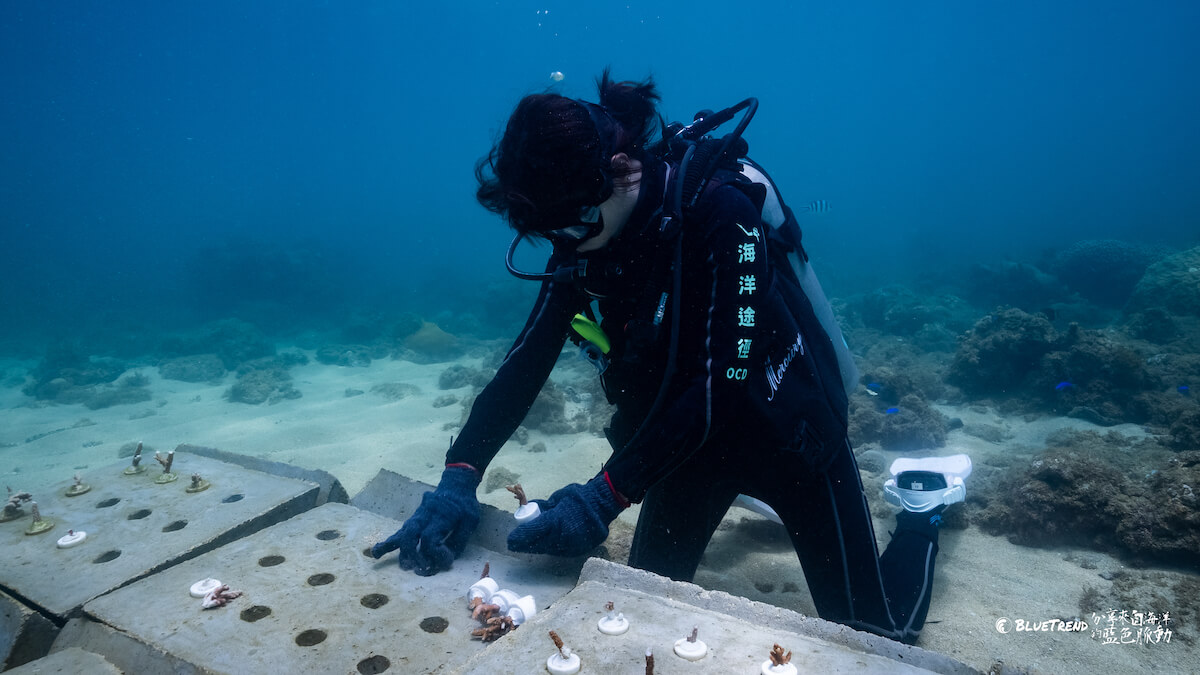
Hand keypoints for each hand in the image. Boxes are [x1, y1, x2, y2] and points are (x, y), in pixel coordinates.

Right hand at [371, 465, 479, 575]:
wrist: (455, 485)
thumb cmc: (465, 504)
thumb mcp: (470, 520)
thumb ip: (459, 540)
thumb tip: (447, 560)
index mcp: (440, 517)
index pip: (430, 538)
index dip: (436, 554)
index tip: (447, 562)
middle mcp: (424, 517)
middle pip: (410, 537)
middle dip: (413, 555)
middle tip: (422, 569)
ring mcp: (415, 519)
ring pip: (401, 534)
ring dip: (397, 551)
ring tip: (393, 564)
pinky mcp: (412, 521)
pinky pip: (398, 533)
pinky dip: (387, 543)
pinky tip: (376, 553)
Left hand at [507, 473, 625, 556]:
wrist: (602, 505)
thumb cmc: (578, 498)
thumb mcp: (556, 499)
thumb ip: (542, 508)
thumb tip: (527, 508)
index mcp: (555, 521)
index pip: (532, 533)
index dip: (519, 538)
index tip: (510, 540)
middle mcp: (561, 537)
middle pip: (537, 546)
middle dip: (526, 544)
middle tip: (518, 542)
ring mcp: (571, 546)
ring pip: (548, 550)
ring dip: (539, 546)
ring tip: (534, 541)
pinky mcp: (578, 551)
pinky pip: (560, 552)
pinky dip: (553, 547)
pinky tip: (550, 542)